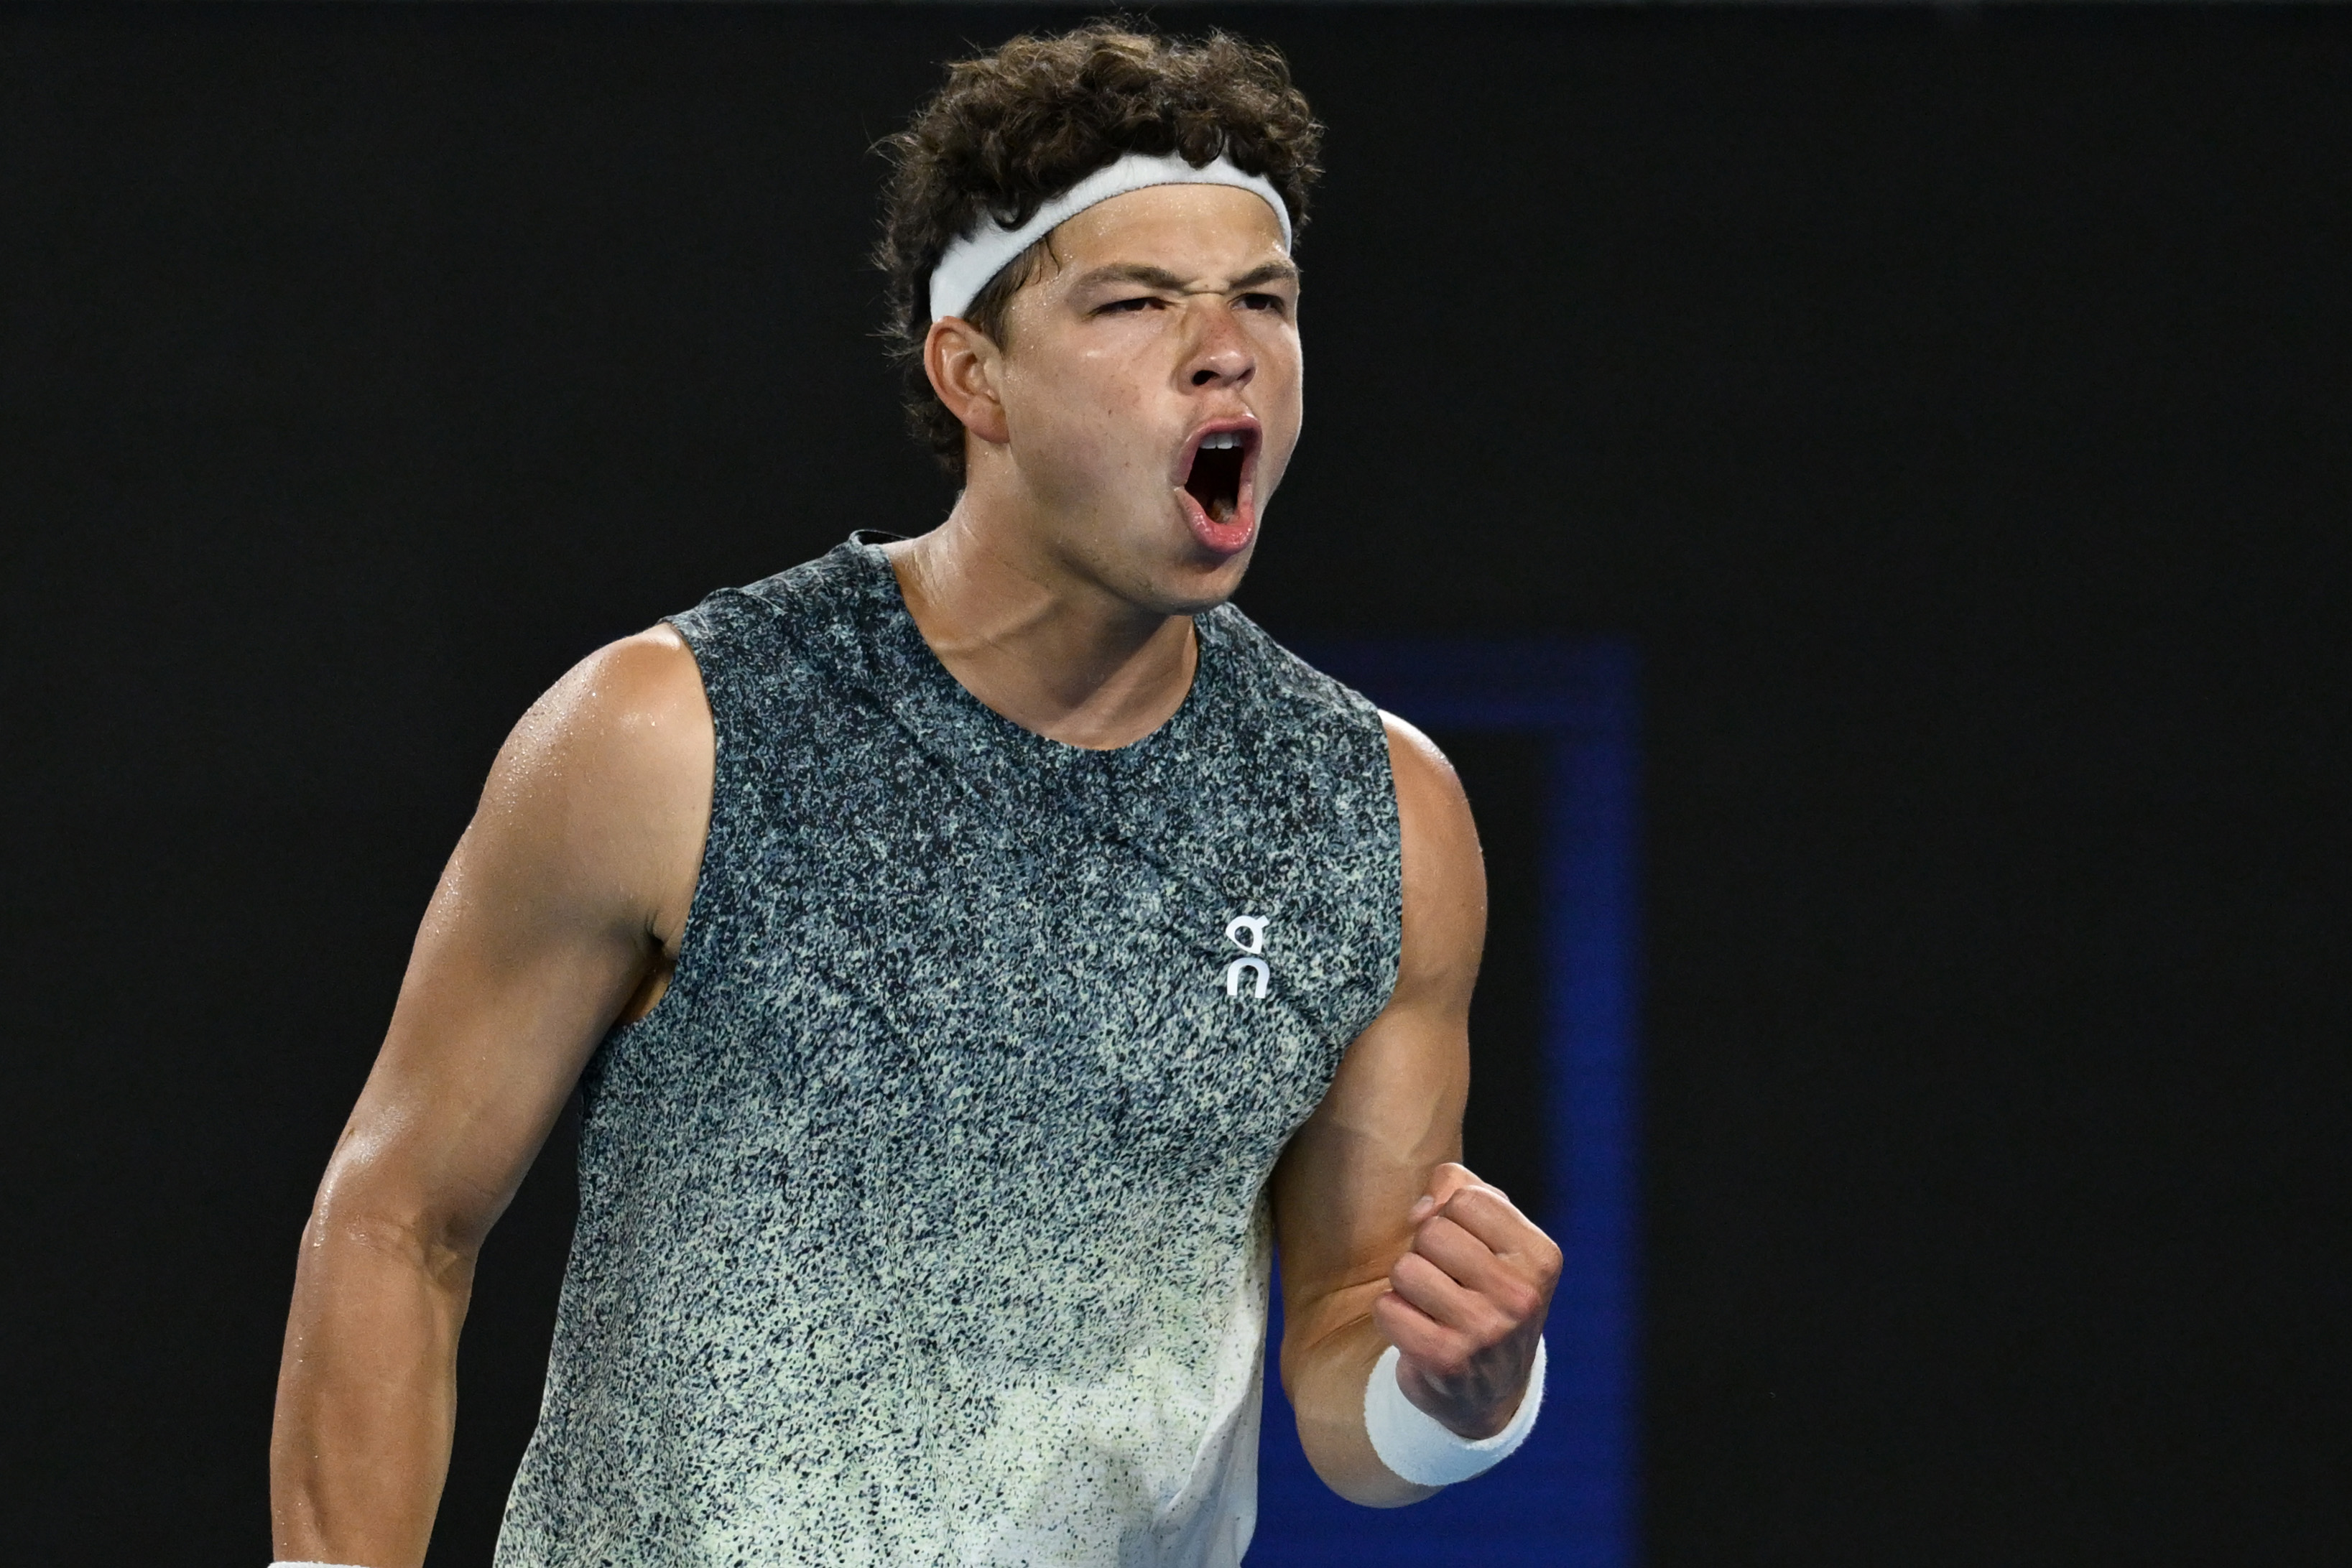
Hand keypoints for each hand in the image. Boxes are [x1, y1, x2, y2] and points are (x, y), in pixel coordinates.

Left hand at [1370, 1162, 1561, 1439]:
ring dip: (1407, 1285)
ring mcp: (1486, 1332)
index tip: (1466, 1249)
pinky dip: (1392, 1316)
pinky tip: (1418, 1331)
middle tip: (1447, 1282)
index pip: (1467, 1200)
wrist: (1489, 1388)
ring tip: (1433, 1307)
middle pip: (1432, 1232)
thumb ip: (1460, 1188)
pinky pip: (1386, 1307)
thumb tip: (1423, 1210)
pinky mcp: (1447, 1361)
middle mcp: (1521, 1296)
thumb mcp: (1491, 1231)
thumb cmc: (1484, 1290)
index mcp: (1540, 1257)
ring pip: (1405, 1269)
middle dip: (1427, 1252)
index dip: (1452, 1217)